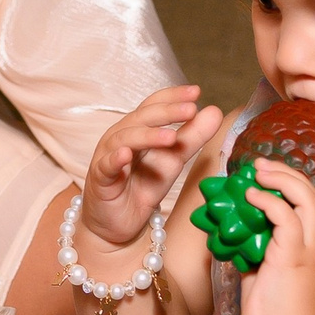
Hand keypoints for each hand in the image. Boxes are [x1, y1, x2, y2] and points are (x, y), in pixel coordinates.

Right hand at [78, 86, 224, 249]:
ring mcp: (108, 155)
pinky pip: (106, 165)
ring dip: (148, 135)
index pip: (154, 104)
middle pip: (142, 117)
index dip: (173, 96)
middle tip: (191, 109)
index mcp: (138, 127)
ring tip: (170, 137)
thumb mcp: (174, 159)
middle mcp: (121, 135)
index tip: (196, 92)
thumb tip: (214, 111)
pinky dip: (115, 159)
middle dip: (167, 112)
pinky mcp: (100, 178)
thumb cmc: (144, 185)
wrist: (120, 222)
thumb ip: (192, 136)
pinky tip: (126, 155)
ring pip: (125, 138)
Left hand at [238, 157, 314, 314]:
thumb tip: (237, 233)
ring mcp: (310, 250)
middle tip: (265, 165)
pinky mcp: (292, 255)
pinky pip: (284, 215)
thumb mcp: (268, 274)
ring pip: (306, 198)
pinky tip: (250, 196)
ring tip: (258, 172)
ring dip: (281, 179)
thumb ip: (261, 251)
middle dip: (292, 174)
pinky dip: (267, 200)